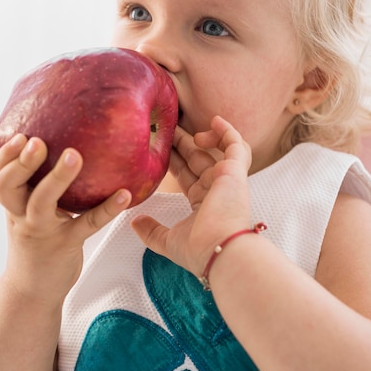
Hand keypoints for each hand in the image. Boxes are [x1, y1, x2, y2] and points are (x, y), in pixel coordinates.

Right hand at [0, 134, 131, 301]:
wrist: (32, 290)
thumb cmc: (36, 241)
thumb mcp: (27, 213)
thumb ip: (36, 187)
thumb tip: (63, 146)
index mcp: (13, 204)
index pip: (1, 177)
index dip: (6, 157)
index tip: (20, 136)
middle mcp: (22, 215)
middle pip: (9, 187)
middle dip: (22, 163)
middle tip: (37, 141)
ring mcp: (42, 231)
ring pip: (42, 203)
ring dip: (57, 178)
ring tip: (74, 156)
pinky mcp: (66, 245)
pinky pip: (87, 224)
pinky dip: (107, 208)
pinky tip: (124, 194)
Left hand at [131, 115, 251, 277]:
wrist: (220, 250)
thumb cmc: (198, 248)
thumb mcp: (168, 240)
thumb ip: (152, 231)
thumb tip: (134, 223)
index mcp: (202, 201)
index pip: (186, 174)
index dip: (174, 160)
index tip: (159, 148)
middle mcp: (216, 187)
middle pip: (198, 157)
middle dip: (183, 143)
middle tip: (166, 129)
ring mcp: (227, 178)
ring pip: (218, 148)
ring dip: (204, 136)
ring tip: (185, 130)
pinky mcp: (236, 170)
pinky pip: (236, 144)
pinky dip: (227, 130)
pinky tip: (214, 120)